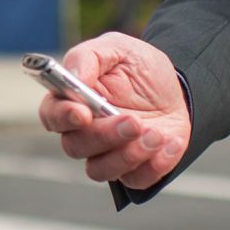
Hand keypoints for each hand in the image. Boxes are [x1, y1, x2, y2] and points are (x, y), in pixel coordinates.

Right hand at [37, 32, 190, 190]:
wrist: (178, 88)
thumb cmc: (139, 66)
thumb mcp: (117, 48)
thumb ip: (89, 57)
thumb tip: (73, 76)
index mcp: (71, 101)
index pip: (51, 115)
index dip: (63, 117)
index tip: (84, 113)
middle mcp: (84, 132)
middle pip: (75, 147)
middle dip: (105, 136)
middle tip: (134, 121)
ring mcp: (108, 153)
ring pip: (100, 170)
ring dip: (128, 155)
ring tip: (157, 133)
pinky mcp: (135, 169)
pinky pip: (135, 181)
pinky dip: (154, 165)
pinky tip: (170, 142)